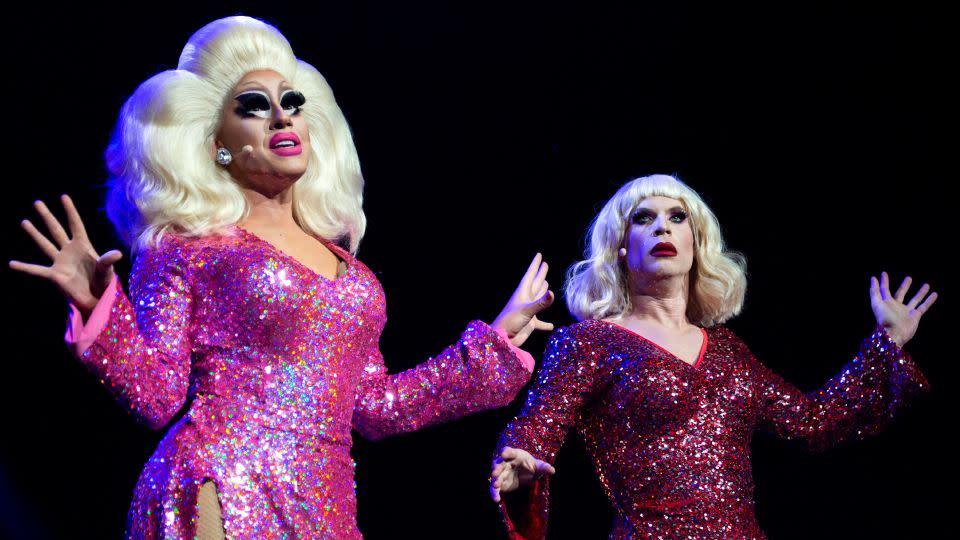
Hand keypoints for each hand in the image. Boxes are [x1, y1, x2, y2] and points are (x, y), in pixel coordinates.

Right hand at [8, 195, 122, 316]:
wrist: (96, 298)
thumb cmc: (104, 282)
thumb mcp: (107, 269)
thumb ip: (108, 260)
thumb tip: (118, 254)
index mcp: (83, 246)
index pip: (75, 225)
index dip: (70, 211)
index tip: (63, 197)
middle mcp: (70, 251)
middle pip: (56, 230)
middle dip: (47, 216)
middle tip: (37, 202)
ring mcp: (60, 262)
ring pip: (45, 244)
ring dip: (35, 234)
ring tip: (24, 222)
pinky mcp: (54, 275)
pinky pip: (36, 270)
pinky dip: (24, 267)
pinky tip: (11, 263)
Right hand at [489, 446, 555, 502]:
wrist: (527, 475)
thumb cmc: (532, 467)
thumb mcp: (539, 466)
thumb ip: (544, 467)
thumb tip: (552, 470)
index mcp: (515, 455)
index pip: (510, 451)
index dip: (506, 452)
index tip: (503, 454)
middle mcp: (506, 463)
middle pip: (499, 464)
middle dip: (497, 468)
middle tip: (495, 473)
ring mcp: (502, 473)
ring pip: (495, 476)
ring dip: (495, 480)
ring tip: (496, 485)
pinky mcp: (501, 484)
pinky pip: (495, 489)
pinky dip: (494, 493)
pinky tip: (496, 500)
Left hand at [492, 253, 554, 346]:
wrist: (502, 339)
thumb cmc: (510, 322)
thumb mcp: (526, 310)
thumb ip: (540, 303)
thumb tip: (552, 293)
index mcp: (523, 293)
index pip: (530, 275)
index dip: (535, 265)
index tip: (539, 255)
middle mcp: (526, 300)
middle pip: (535, 284)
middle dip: (540, 274)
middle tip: (544, 264)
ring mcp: (528, 311)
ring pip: (538, 299)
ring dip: (543, 292)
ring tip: (546, 284)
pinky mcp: (529, 323)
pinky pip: (540, 322)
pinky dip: (545, 324)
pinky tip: (551, 326)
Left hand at [870, 271, 936, 347]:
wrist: (894, 334)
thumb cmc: (884, 319)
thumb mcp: (877, 303)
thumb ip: (874, 291)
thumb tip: (873, 278)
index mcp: (886, 303)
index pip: (884, 290)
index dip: (883, 282)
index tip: (883, 273)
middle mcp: (896, 306)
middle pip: (901, 293)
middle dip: (904, 286)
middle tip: (909, 278)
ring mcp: (906, 311)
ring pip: (915, 299)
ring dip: (921, 292)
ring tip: (926, 284)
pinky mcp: (915, 316)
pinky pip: (924, 306)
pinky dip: (929, 300)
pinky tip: (934, 294)